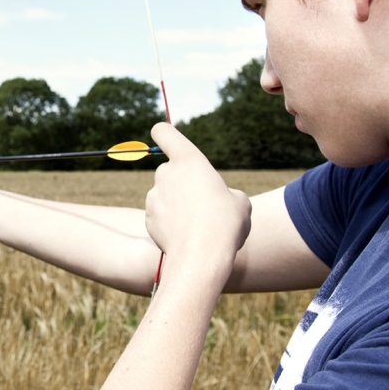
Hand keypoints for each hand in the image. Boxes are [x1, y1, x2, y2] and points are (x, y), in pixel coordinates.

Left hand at [145, 123, 250, 283]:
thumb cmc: (225, 224)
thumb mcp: (240, 202)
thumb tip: (221, 201)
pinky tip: (187, 237)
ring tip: (200, 225)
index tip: (165, 137)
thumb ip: (225, 193)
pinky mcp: (148, 218)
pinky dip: (170, 223)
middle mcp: (166, 174)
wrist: (201, 256)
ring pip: (166, 195)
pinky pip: (160, 216)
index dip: (164, 133)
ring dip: (178, 205)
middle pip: (171, 171)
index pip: (164, 133)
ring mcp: (153, 196)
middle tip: (205, 204)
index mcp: (188, 161)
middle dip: (184, 183)